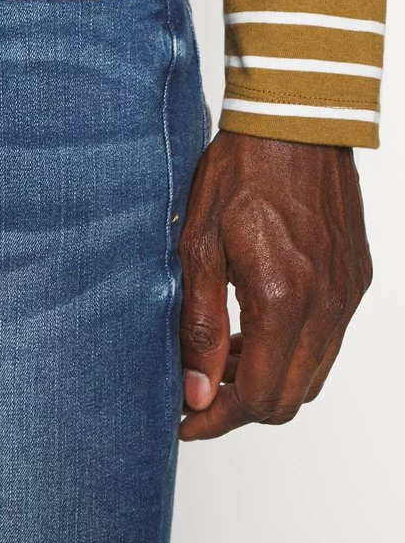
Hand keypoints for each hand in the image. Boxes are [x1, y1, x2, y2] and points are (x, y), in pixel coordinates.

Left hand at [178, 130, 371, 439]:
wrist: (293, 122)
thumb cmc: (240, 173)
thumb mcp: (198, 247)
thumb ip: (198, 326)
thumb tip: (196, 392)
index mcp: (282, 301)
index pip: (258, 398)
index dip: (217, 420)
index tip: (186, 421)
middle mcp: (325, 306)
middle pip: (290, 397)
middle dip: (241, 405)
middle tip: (199, 387)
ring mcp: (347, 294)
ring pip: (312, 371)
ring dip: (268, 377)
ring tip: (223, 353)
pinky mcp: (356, 278)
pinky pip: (328, 338)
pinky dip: (293, 348)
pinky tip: (256, 322)